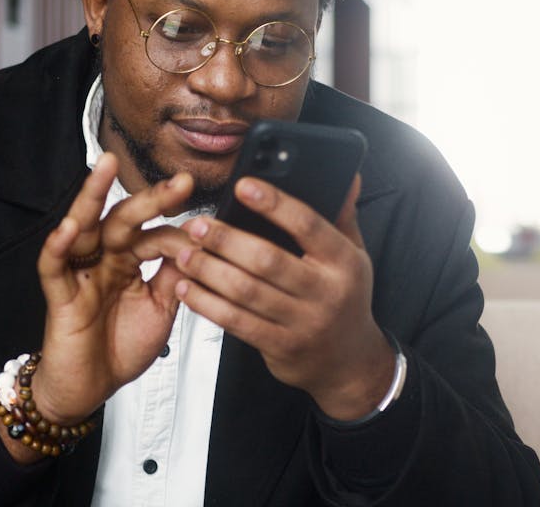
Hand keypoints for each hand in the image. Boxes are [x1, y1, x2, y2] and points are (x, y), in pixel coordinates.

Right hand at [28, 153, 194, 426]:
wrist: (90, 388)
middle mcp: (105, 260)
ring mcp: (81, 274)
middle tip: (180, 181)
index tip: (209, 231)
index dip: (180, 233)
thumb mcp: (160, 309)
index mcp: (129, 262)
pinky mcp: (60, 296)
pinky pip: (54, 267)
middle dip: (151, 198)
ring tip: (105, 167)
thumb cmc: (120, 348)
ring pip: (85, 228)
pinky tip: (69, 227)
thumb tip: (200, 245)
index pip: (155, 235)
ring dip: (92, 197)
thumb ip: (174, 277)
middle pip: (124, 220)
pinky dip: (59, 246)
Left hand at [173, 174, 394, 420]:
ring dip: (210, 271)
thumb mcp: (353, 256)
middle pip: (268, 260)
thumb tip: (348, 175)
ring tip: (186, 253)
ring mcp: (303, 322)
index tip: (243, 186)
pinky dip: (208, 304)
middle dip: (226, 240)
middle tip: (197, 225)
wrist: (349, 363)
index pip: (308, 225)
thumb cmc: (345, 299)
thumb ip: (342, 216)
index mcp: (343, 262)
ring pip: (247, 292)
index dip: (274, 204)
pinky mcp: (280, 346)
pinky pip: (237, 323)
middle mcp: (326, 292)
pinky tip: (188, 289)